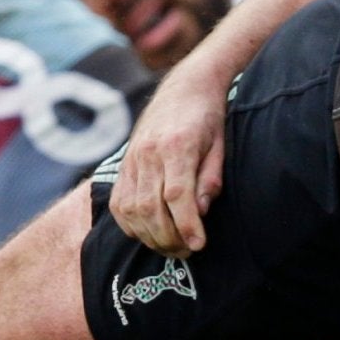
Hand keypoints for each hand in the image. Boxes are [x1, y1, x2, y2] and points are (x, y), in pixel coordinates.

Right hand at [109, 59, 229, 254]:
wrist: (185, 88)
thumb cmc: (209, 119)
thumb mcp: (220, 145)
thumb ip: (210, 178)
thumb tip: (201, 211)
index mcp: (177, 146)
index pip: (177, 195)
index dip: (187, 225)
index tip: (199, 244)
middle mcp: (149, 153)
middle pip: (151, 207)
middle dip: (168, 237)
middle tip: (186, 251)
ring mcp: (133, 159)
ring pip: (131, 208)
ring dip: (149, 235)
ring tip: (171, 246)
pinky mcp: (124, 164)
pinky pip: (119, 203)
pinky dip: (131, 224)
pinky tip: (148, 233)